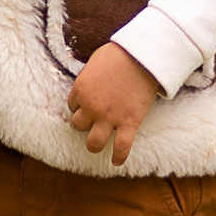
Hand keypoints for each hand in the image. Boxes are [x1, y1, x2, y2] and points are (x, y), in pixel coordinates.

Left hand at [66, 43, 162, 166]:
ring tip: (98, 144)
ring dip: (94, 144)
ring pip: (93, 142)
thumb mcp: (95, 62)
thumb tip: (88, 83)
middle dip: (84, 123)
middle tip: (93, 121)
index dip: (80, 106)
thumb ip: (88, 76)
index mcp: (81, 90)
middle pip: (78, 125)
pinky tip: (116, 161)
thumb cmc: (120, 54)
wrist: (143, 57)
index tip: (88, 105)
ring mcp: (110, 117)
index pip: (72, 106)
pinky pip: (122, 147)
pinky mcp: (129, 122)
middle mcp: (91, 107)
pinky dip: (119, 157)